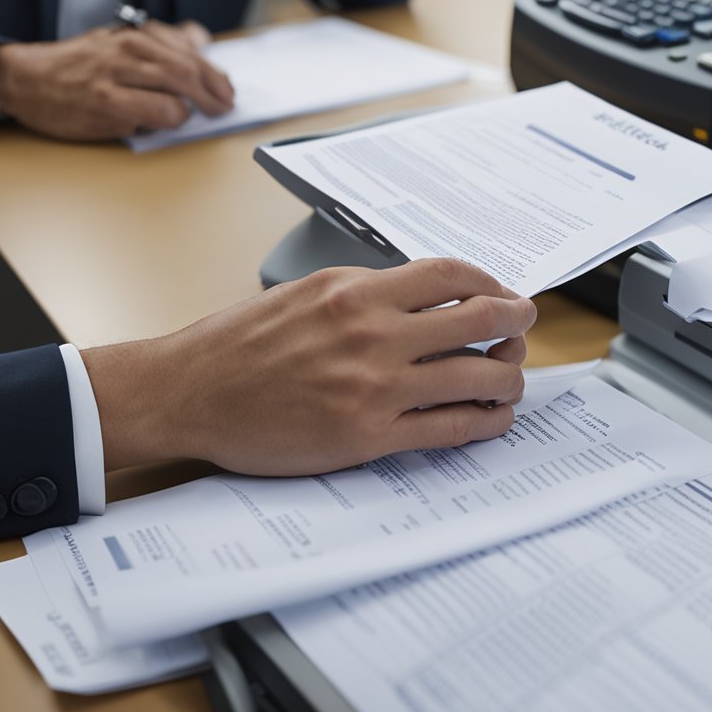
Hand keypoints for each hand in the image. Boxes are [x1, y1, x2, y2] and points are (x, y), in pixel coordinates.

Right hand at [0, 20, 234, 139]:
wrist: (25, 78)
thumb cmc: (77, 65)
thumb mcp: (116, 41)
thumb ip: (160, 41)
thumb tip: (200, 37)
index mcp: (132, 35)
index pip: (186, 52)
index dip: (214, 73)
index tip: (226, 88)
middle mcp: (126, 50)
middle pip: (187, 69)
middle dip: (214, 90)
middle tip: (224, 105)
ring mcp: (116, 76)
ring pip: (176, 88)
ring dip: (198, 105)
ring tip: (206, 114)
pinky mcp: (107, 104)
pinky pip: (157, 112)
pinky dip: (171, 118)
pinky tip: (169, 121)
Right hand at [82, 259, 536, 475]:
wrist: (188, 393)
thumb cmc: (238, 344)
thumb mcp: (306, 292)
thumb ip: (366, 291)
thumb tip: (423, 297)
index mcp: (356, 292)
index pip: (451, 275)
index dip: (490, 282)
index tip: (500, 293)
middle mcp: (372, 334)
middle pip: (480, 319)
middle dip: (516, 322)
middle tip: (524, 327)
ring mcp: (374, 387)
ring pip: (477, 376)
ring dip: (510, 377)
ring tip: (513, 380)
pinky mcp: (368, 436)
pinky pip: (450, 428)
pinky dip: (485, 423)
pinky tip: (493, 419)